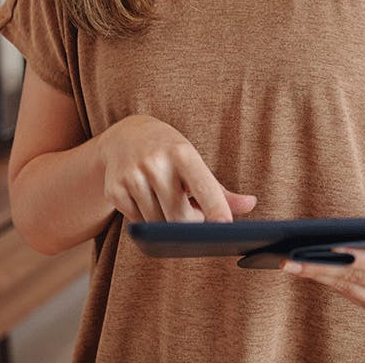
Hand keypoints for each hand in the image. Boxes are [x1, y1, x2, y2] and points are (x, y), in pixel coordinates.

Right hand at [99, 114, 256, 223]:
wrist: (125, 137)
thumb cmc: (169, 152)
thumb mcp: (194, 161)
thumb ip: (220, 189)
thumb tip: (250, 205)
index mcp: (182, 152)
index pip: (203, 185)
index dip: (215, 207)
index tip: (225, 227)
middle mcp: (155, 162)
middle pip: (179, 216)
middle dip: (190, 223)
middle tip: (192, 212)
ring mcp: (131, 176)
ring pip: (158, 224)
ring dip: (167, 223)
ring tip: (168, 202)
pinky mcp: (113, 190)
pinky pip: (138, 224)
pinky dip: (147, 222)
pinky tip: (148, 201)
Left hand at [280, 206, 364, 312]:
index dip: (355, 256)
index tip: (329, 249)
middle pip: (355, 277)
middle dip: (322, 267)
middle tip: (293, 259)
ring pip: (346, 287)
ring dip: (316, 275)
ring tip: (290, 264)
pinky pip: (345, 292)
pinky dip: (325, 280)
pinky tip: (305, 269)